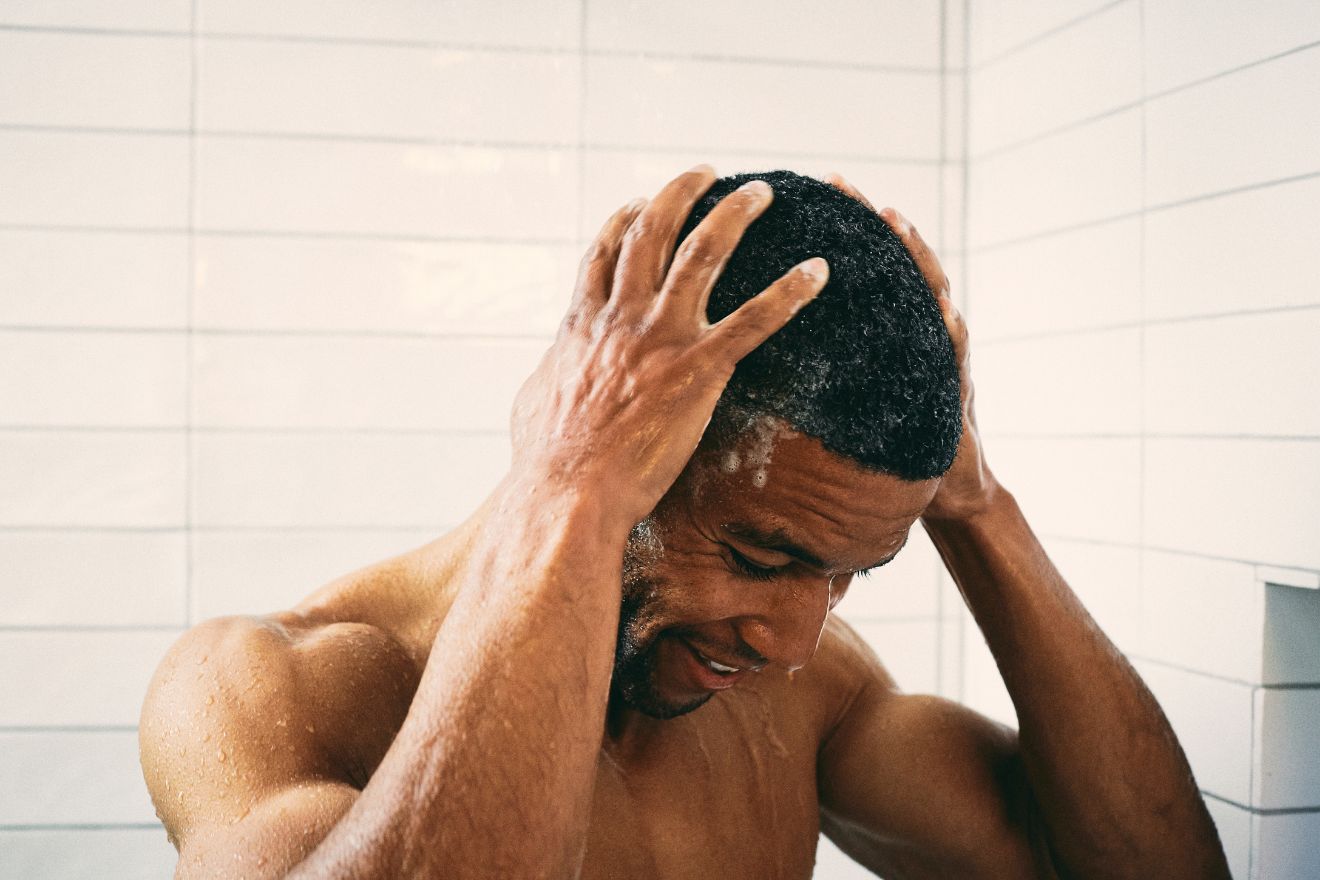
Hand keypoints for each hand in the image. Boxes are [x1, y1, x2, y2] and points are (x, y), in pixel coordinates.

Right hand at [509, 166, 828, 529]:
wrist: (568, 492)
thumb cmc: (545, 460)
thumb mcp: (534, 401)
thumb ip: (552, 371)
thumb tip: (553, 366)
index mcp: (583, 322)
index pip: (604, 251)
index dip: (625, 218)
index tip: (642, 200)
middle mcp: (622, 316)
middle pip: (653, 231)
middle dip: (682, 192)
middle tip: (708, 173)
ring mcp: (661, 338)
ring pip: (704, 253)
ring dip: (735, 215)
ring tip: (761, 193)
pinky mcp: (699, 370)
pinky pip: (755, 320)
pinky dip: (789, 292)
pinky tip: (819, 272)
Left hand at [824, 173, 998, 521]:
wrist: (944, 488)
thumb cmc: (882, 446)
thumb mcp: (840, 402)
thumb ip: (812, 372)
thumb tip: (746, 357)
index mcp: (878, 332)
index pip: (852, 271)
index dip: (831, 231)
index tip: (799, 191)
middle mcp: (910, 331)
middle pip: (890, 265)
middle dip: (868, 221)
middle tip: (840, 183)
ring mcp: (938, 353)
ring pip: (928, 294)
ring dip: (915, 257)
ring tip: (894, 221)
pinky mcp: (956, 389)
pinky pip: (954, 355)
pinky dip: (951, 331)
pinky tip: (947, 312)